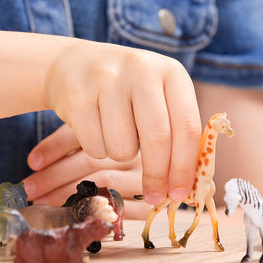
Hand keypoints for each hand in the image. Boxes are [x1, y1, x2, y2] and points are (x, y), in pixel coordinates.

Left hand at [22, 123, 142, 206]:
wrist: (166, 181)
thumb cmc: (117, 161)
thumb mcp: (96, 143)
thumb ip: (73, 143)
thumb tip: (34, 162)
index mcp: (121, 127)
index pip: (84, 132)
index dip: (54, 147)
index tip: (32, 162)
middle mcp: (135, 150)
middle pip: (91, 159)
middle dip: (54, 175)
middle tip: (29, 188)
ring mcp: (144, 176)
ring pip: (101, 181)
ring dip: (66, 193)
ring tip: (41, 202)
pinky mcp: (148, 203)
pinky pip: (116, 207)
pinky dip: (88, 211)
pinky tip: (67, 213)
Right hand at [43, 42, 200, 204]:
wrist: (75, 65)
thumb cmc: (126, 92)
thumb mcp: (157, 98)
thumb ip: (176, 133)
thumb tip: (185, 187)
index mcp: (171, 72)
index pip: (187, 127)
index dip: (185, 167)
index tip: (180, 194)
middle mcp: (141, 69)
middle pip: (158, 139)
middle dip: (157, 176)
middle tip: (154, 196)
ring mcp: (107, 79)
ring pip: (123, 148)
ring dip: (120, 155)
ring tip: (115, 134)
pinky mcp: (77, 95)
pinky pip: (94, 147)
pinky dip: (97, 149)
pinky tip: (95, 128)